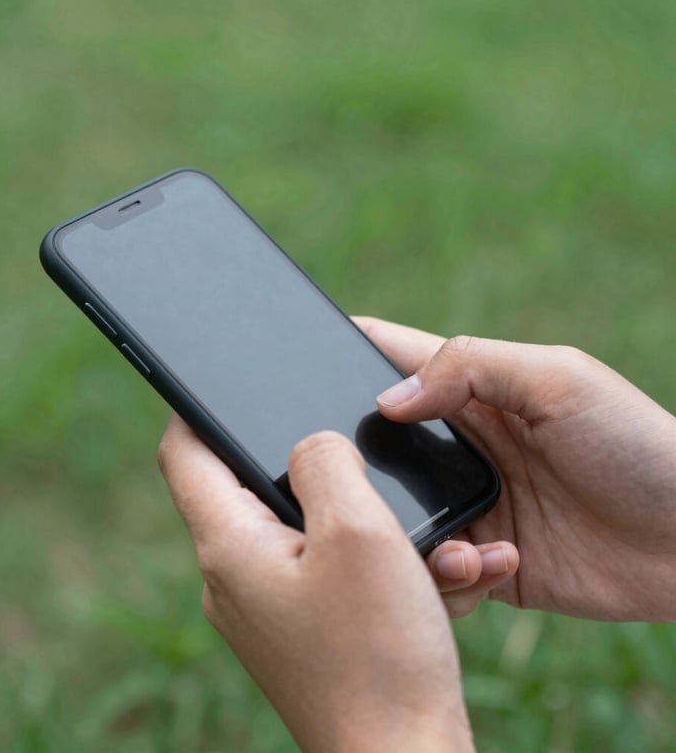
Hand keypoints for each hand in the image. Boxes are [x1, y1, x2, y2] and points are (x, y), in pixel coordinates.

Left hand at [159, 418, 474, 752]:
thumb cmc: (380, 653)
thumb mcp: (357, 529)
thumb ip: (324, 460)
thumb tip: (310, 443)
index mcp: (229, 545)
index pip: (184, 453)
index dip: (197, 406)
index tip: (225, 379)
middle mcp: (235, 577)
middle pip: (252, 485)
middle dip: (316, 465)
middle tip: (363, 455)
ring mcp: (269, 606)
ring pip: (306, 528)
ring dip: (366, 520)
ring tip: (428, 542)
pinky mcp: (304, 627)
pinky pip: (332, 568)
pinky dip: (376, 559)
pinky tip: (435, 574)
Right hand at [358, 317, 675, 620]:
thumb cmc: (636, 445)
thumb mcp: (557, 380)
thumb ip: (469, 369)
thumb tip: (386, 399)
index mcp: (472, 390)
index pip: (390, 358)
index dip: (341, 352)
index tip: (292, 359)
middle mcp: (458, 445)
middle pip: (374, 443)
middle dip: (350, 459)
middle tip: (331, 479)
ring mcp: (469, 502)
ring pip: (394, 515)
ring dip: (402, 531)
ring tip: (450, 541)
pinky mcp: (484, 558)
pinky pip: (436, 569)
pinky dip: (446, 575)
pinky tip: (487, 566)